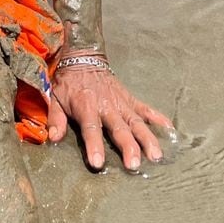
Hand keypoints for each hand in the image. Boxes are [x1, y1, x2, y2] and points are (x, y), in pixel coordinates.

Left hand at [49, 65, 172, 172]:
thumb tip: (53, 138)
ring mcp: (122, 103)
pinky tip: (170, 131)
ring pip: (137, 122)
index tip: (98, 163)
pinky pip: (146, 109)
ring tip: (157, 156)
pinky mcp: (130, 99)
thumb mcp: (55, 98)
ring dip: (147, 139)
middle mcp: (107, 106)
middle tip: (135, 165)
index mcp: (86, 107)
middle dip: (128, 147)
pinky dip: (158, 119)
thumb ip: (55, 119)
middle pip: (120, 129)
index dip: (94, 146)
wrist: (84, 57)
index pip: (91, 129)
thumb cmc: (68, 83)